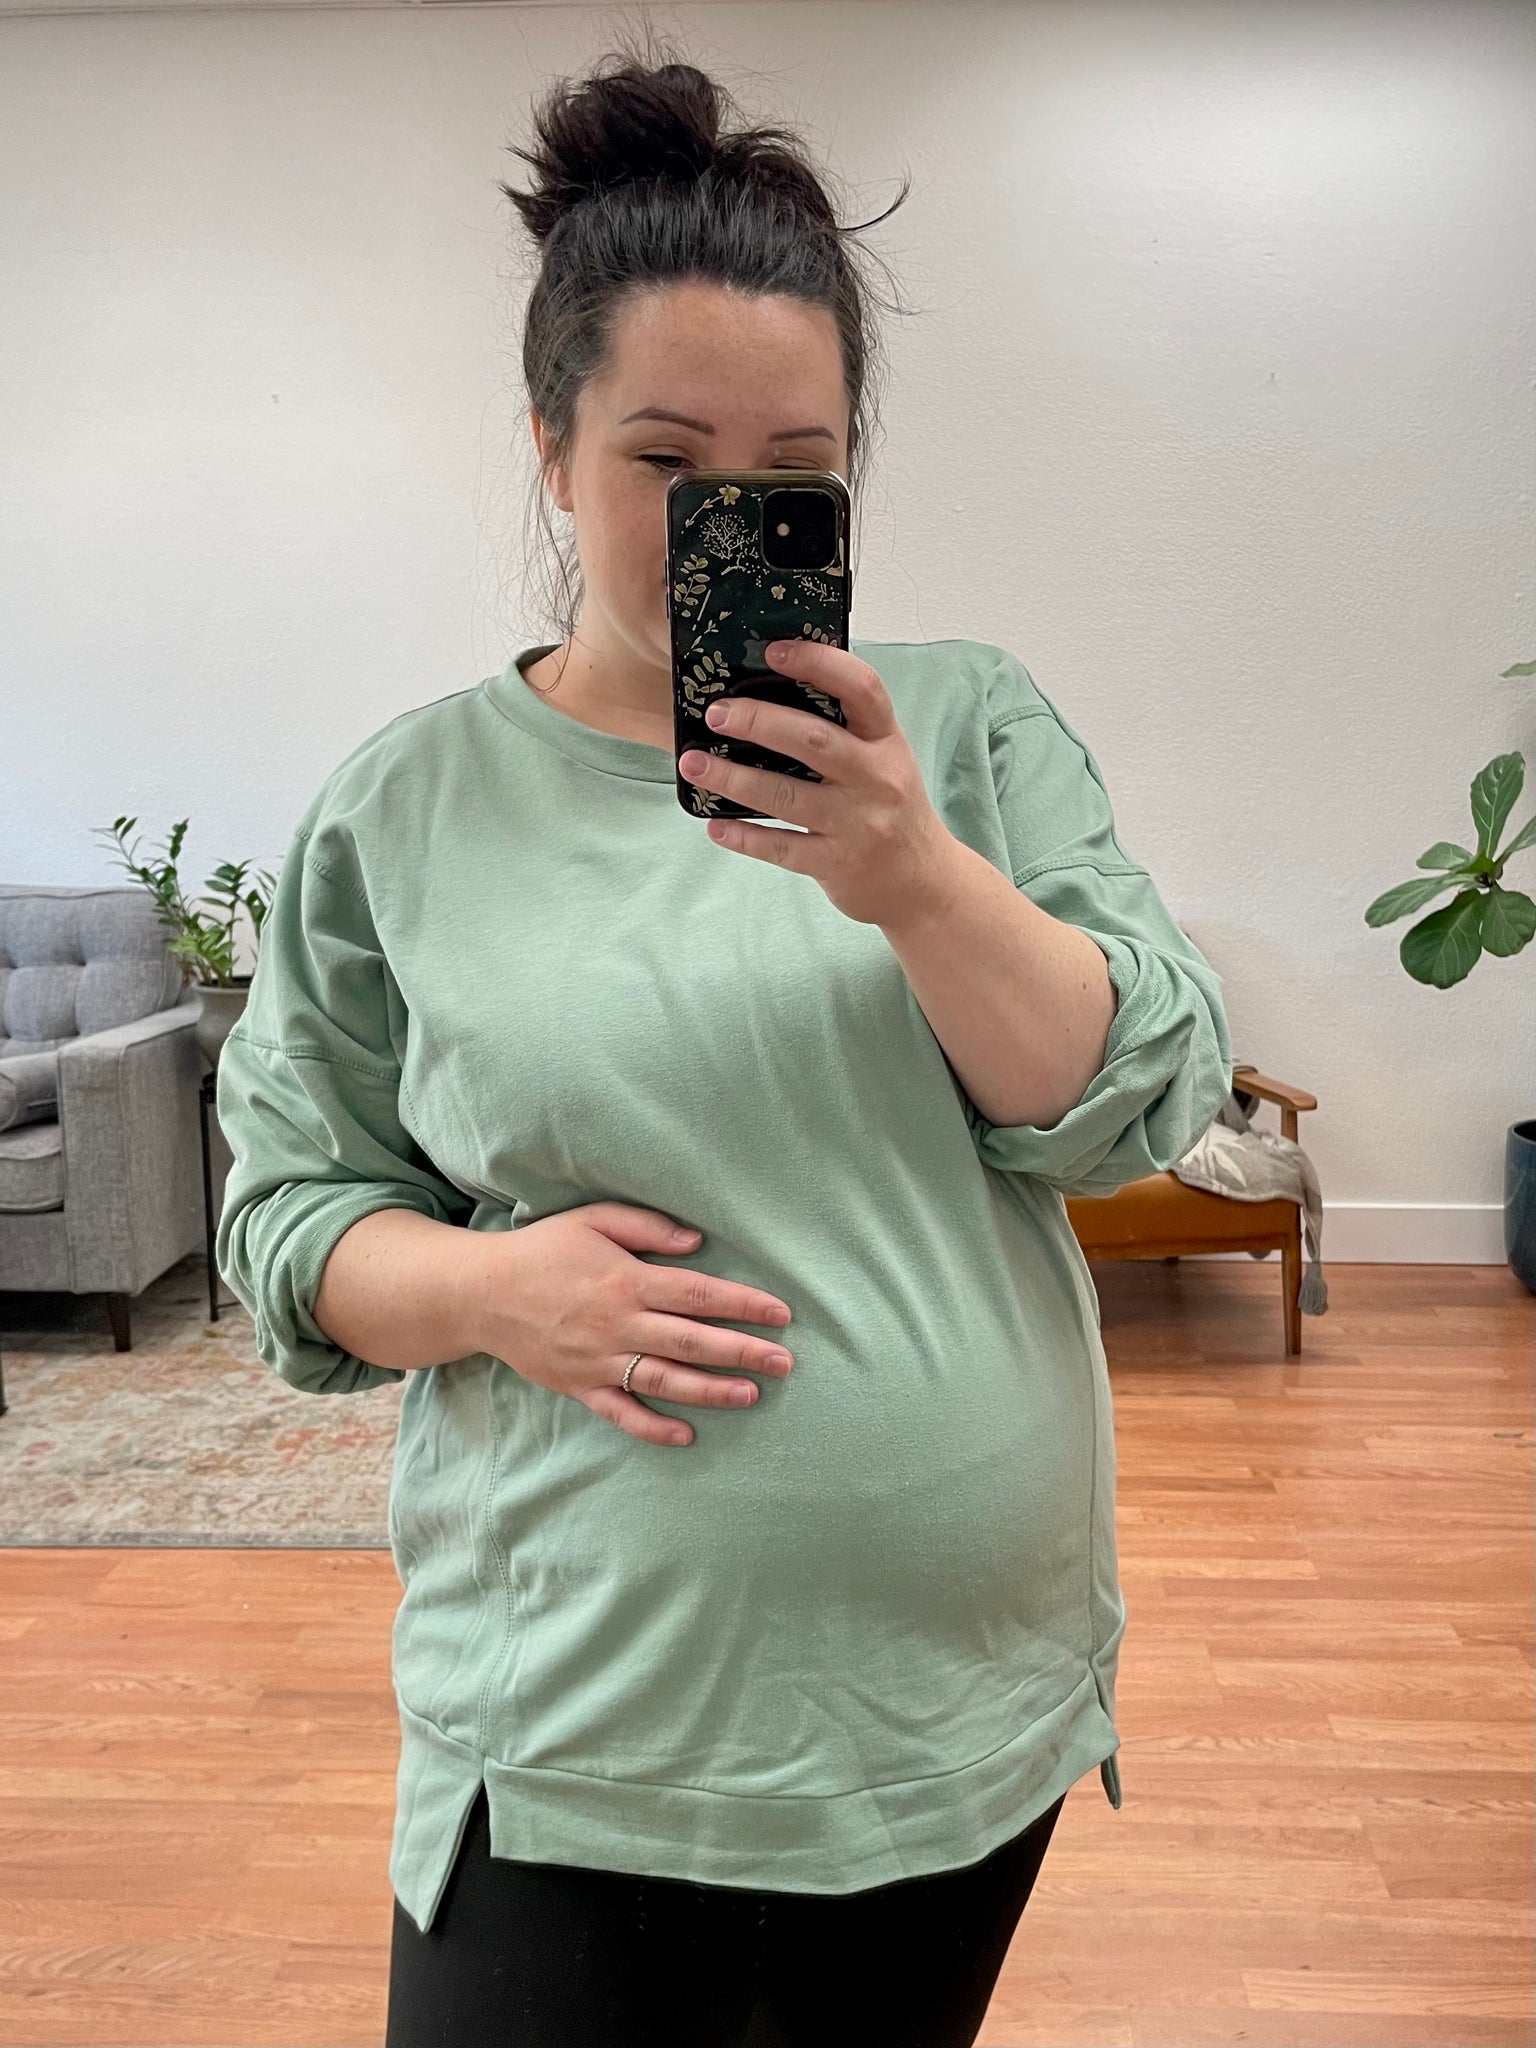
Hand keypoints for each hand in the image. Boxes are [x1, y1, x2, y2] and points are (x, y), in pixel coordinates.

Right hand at [457, 1202, 793, 1447]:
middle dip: (742, 1351)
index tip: (780, 1314)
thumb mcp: (594, 1220)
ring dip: (712, 1390)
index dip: (744, 1304)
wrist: (482, 1293)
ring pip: (665, 1380)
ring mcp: (598, 1361)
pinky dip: (654, 1426)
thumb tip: (697, 1243)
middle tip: (784, 1362)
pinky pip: (621, 1412)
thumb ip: (647, 1228)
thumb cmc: (544, 1250)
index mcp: (626, 1281)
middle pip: (692, 1341)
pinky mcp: (579, 1386)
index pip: (699, 1294)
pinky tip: (687, 1434)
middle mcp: (617, 1324)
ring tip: (752, 1394)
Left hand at [677, 640, 951, 925]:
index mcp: (886, 741)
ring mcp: (857, 824)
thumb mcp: (885, 759)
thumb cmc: (892, 808)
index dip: (819, 663)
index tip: (774, 650)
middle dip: (758, 721)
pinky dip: (743, 836)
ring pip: (786, 795)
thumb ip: (845, 729)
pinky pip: (781, 847)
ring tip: (693, 763)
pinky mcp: (836, 864)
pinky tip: (715, 825)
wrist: (922, 883)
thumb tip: (771, 689)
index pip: (862, 689)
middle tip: (716, 714)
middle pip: (813, 740)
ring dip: (733, 777)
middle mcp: (876, 779)